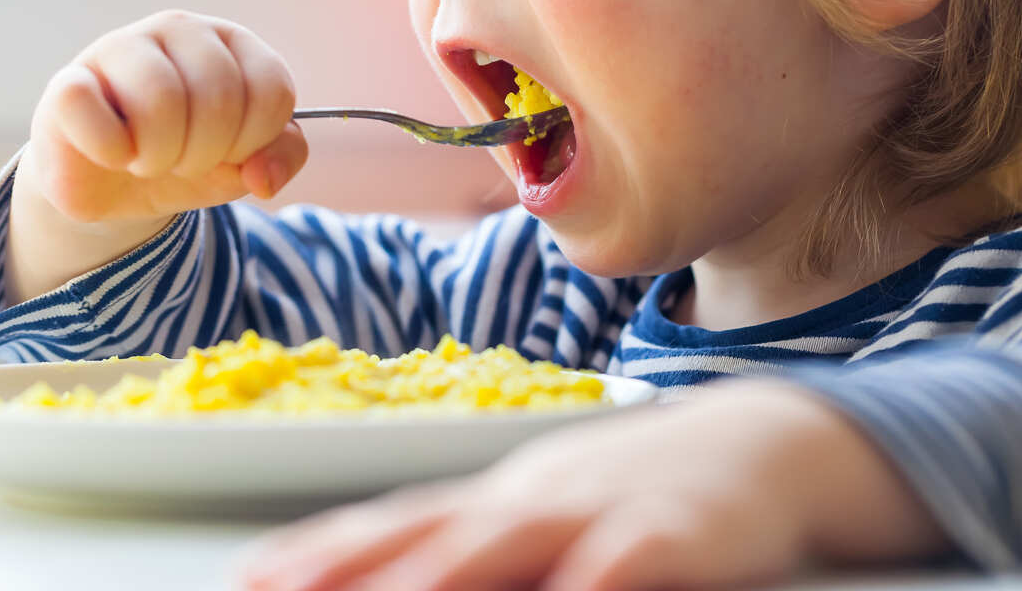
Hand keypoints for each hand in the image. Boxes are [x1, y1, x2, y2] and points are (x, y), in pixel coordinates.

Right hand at [6, 10, 307, 300]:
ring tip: (148, 158)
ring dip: (159, 156)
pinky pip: (98, 116)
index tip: (230, 153)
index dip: (255, 141)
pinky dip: (111, 152)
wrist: (116, 184)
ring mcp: (122, 46)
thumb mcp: (246, 161)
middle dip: (206, 153)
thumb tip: (263, 178)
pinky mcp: (68, 80)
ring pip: (161, 101)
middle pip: (219, 98)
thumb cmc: (188, 155)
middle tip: (182, 160)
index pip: (272, 90)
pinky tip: (111, 153)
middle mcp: (180, 29)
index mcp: (233, 42)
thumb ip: (281, 158)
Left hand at [236, 380, 946, 590]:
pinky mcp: (680, 531)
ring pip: (514, 543)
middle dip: (358, 576)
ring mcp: (606, 508)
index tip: (255, 580)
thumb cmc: (641, 494)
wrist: (766, 443)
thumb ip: (479, 553)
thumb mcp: (555, 518)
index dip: (326, 555)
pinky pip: (631, 560)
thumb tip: (395, 577)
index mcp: (504, 500)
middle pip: (437, 539)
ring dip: (446, 577)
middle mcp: (538, 499)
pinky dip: (595, 581)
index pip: (400, 526)